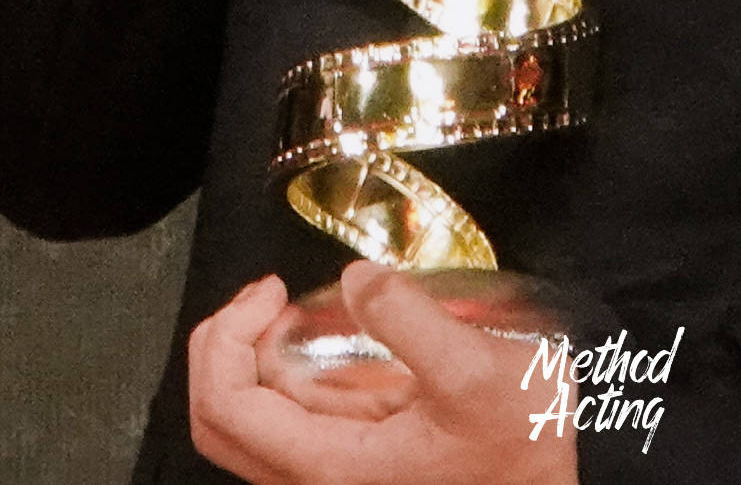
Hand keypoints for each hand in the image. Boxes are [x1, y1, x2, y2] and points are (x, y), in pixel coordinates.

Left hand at [189, 267, 579, 484]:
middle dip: (225, 345)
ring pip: (248, 425)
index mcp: (332, 467)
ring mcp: (331, 478)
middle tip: (265, 295)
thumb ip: (409, 319)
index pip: (228, 406)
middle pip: (220, 421)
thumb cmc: (520, 453)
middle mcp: (317, 483)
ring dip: (251, 358)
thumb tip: (355, 277)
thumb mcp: (474, 374)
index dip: (228, 336)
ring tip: (288, 308)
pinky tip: (321, 339)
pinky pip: (285, 426)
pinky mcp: (351, 466)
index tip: (270, 290)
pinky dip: (282, 376)